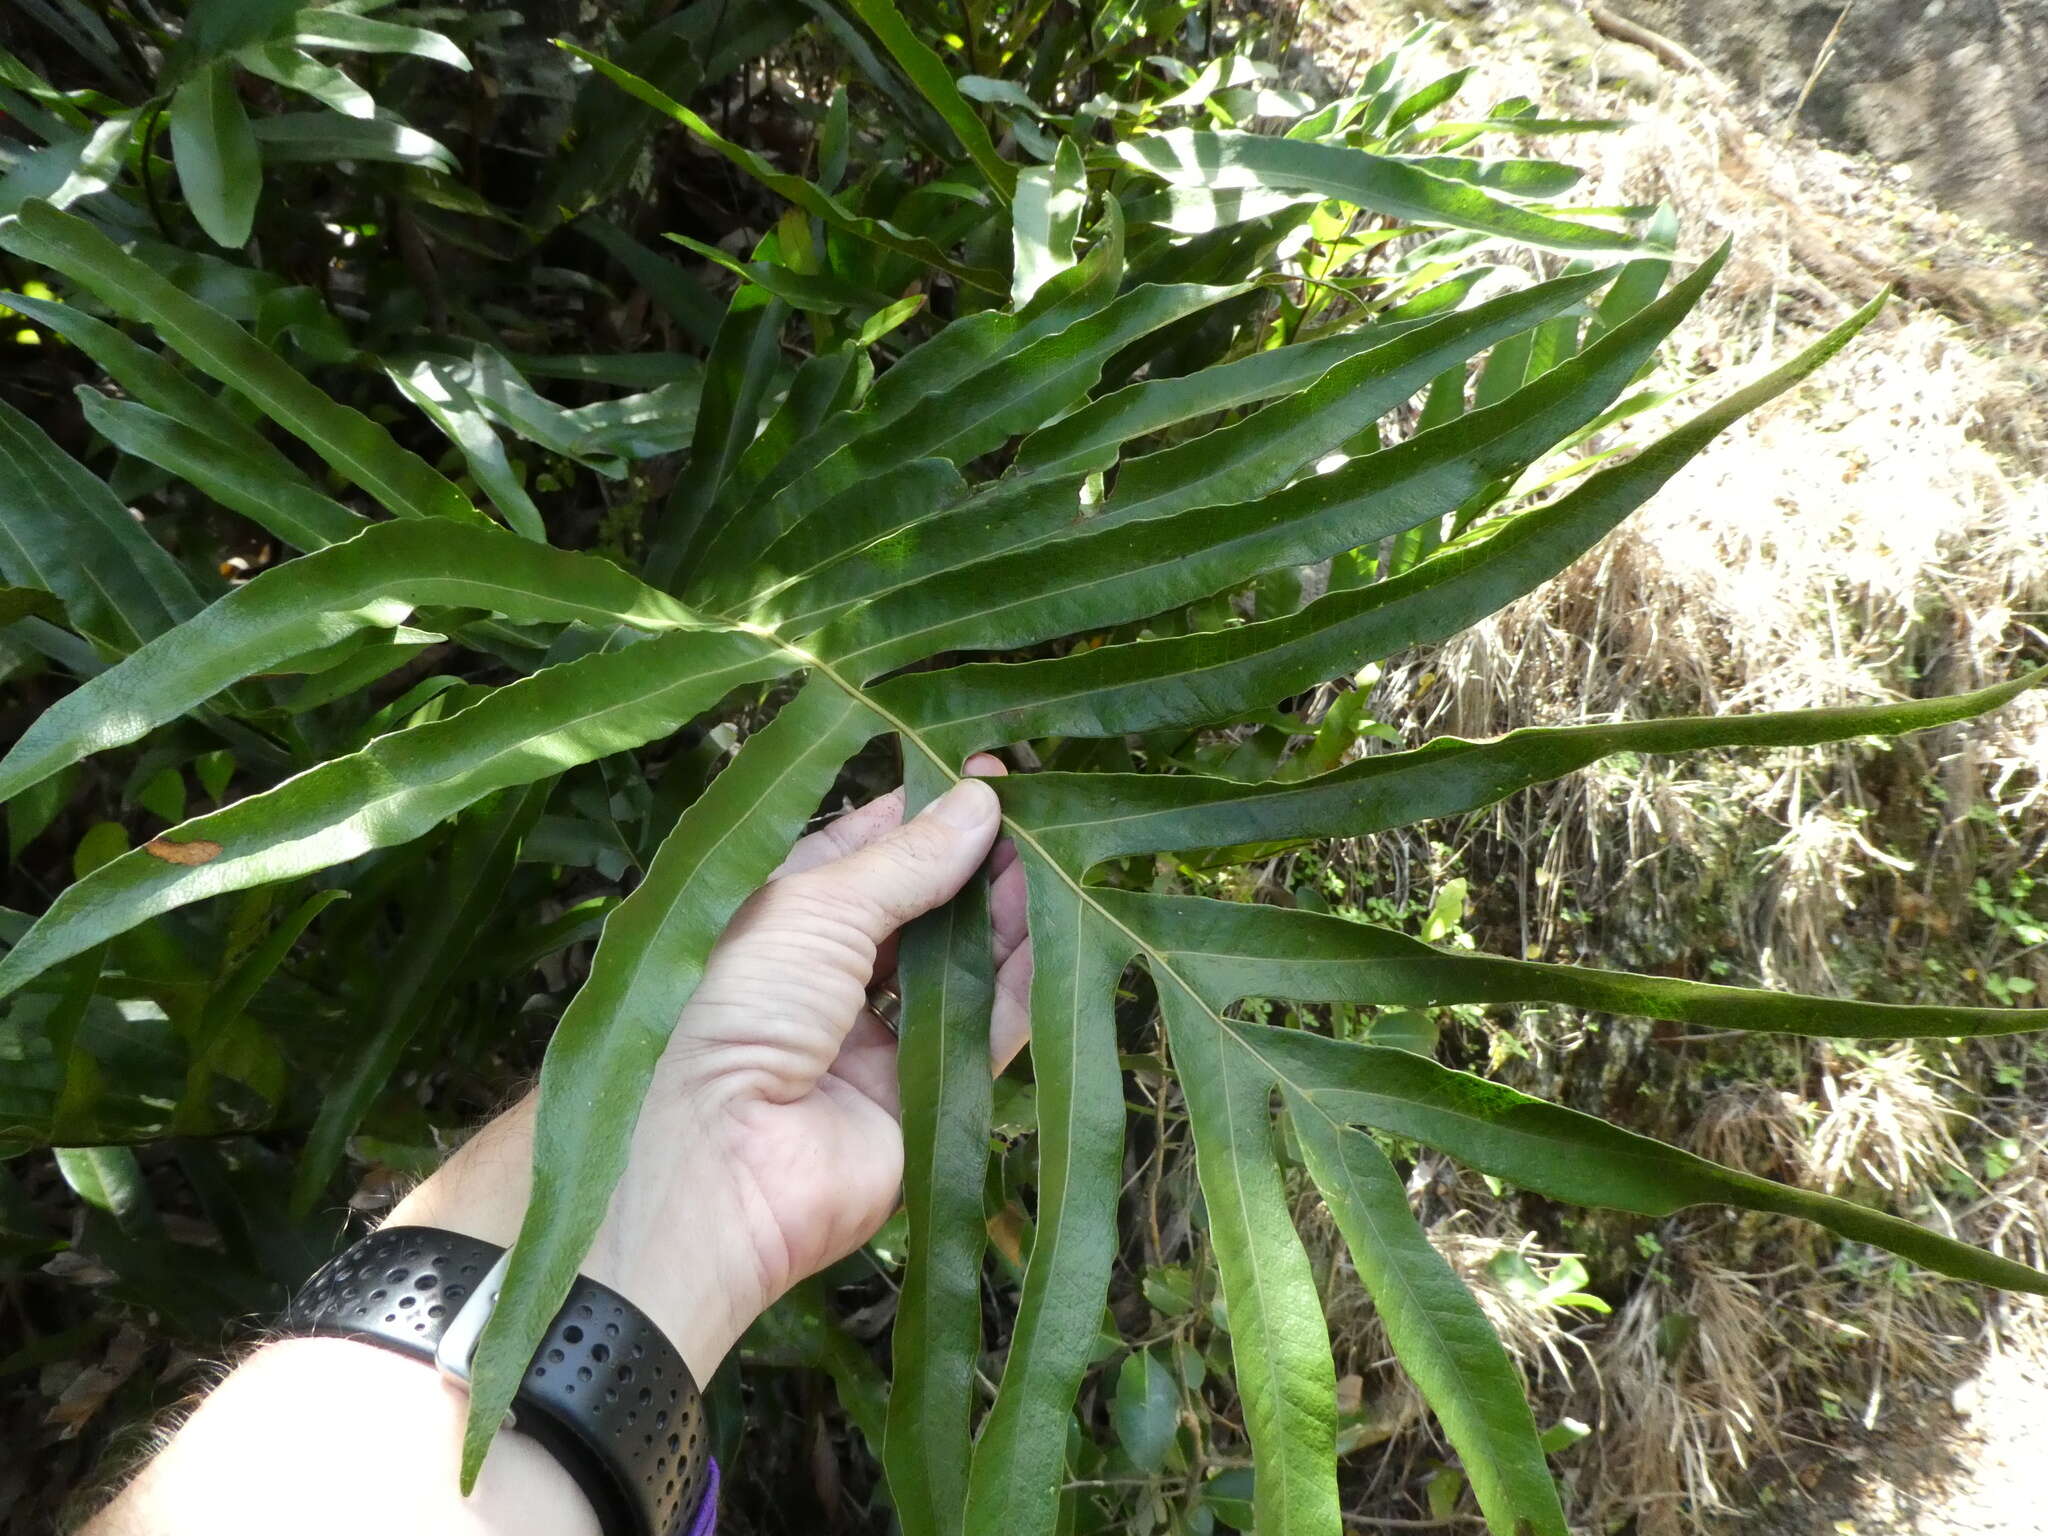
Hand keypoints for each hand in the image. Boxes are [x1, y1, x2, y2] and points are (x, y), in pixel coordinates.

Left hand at [390, 757, 1030, 1378]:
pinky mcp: (924, 1093)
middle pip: (918, 904)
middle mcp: (829, 973)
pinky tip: (1058, 933)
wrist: (730, 1167)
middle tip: (1035, 812)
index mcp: (782, 919)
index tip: (984, 771)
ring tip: (1055, 859)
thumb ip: (905, 862)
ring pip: (959, 962)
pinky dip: (1023, 984)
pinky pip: (987, 1029)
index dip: (921, 811)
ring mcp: (879, 1036)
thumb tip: (979, 802)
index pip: (863, 850)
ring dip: (1003, 914)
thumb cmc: (744, 1014)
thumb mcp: (816, 910)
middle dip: (972, 860)